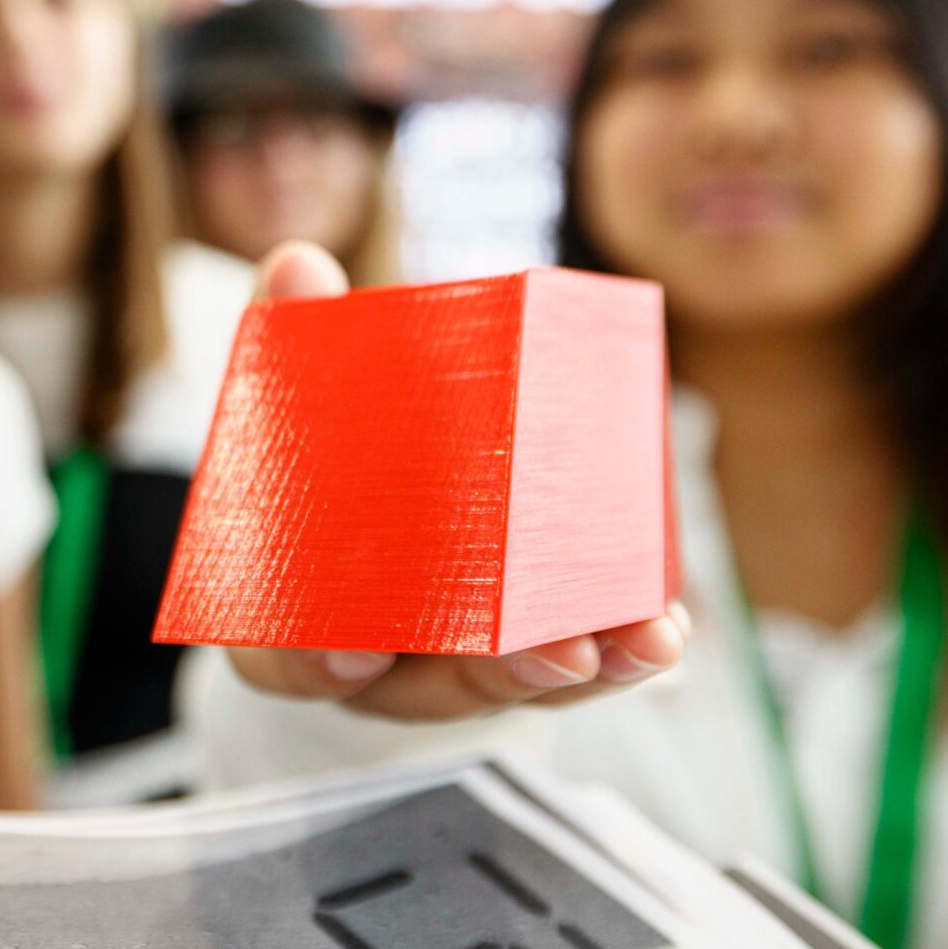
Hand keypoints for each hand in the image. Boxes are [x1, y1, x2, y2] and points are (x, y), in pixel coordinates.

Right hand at [222, 242, 691, 722]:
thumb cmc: (323, 458)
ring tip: (642, 637)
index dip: (312, 660)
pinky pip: (568, 667)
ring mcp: (444, 671)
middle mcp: (366, 663)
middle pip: (422, 687)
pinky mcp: (516, 658)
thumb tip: (296, 260)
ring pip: (507, 688)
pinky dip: (618, 652)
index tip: (355, 650)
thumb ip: (293, 339)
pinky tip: (663, 628)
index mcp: (284, 614)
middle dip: (494, 671)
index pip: (284, 659)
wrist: (364, 505)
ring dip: (582, 667)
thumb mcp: (297, 401)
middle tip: (551, 648)